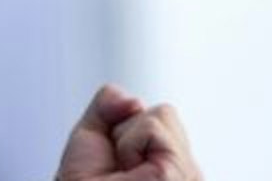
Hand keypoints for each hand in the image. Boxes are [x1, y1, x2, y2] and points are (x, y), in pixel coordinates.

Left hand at [55, 83, 201, 180]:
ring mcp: (187, 172)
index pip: (162, 115)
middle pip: (164, 112)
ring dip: (128, 139)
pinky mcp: (179, 173)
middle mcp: (186, 169)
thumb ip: (111, 102)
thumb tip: (134, 100)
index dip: (128, 128)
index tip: (117, 160)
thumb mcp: (94, 130)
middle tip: (119, 165)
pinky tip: (129, 171)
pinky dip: (129, 144)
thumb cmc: (84, 180)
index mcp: (172, 162)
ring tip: (124, 170)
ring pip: (162, 114)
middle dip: (129, 131)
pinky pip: (152, 126)